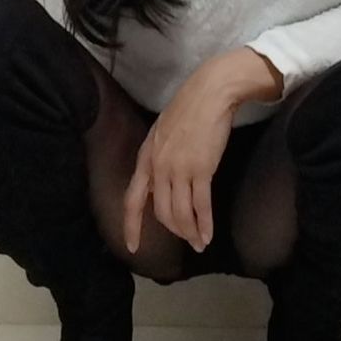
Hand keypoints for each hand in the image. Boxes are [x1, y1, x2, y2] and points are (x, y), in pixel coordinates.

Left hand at [123, 57, 237, 254]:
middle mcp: (158, 168)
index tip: (133, 247)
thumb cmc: (187, 109)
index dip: (131, 226)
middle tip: (185, 238)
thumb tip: (161, 182)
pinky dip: (204, 224)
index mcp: (145, 158)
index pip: (132, 200)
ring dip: (190, 232)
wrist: (209, 93)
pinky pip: (201, 206)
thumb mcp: (161, 134)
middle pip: (161, 212)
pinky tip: (208, 235)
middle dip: (173, 230)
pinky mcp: (202, 169)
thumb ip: (158, 159)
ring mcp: (179, 169)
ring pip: (180, 213)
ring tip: (199, 242)